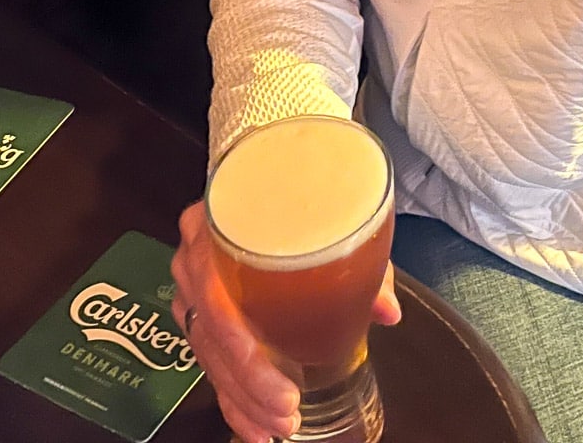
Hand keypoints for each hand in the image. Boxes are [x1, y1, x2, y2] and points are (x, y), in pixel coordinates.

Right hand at [171, 203, 401, 442]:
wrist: (281, 166)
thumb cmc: (304, 188)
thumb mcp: (335, 208)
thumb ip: (362, 256)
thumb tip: (388, 311)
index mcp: (219, 219)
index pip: (212, 285)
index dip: (240, 340)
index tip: (273, 371)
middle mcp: (196, 254)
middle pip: (211, 331)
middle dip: (248, 382)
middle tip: (288, 410)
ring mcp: (195, 284)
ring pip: (208, 353)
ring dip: (242, 396)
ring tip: (277, 426)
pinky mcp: (202, 309)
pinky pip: (209, 358)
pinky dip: (232, 395)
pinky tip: (253, 425)